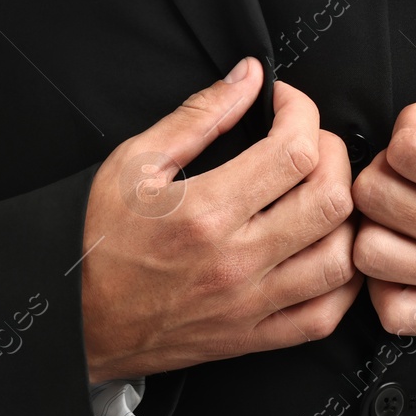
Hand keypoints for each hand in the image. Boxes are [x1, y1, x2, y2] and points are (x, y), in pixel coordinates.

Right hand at [81, 58, 360, 382]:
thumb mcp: (134, 162)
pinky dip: (342, 282)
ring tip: (322, 194)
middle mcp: (236, 261)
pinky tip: (327, 251)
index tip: (284, 103)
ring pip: (340, 259)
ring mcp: (249, 305)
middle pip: (332, 200)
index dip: (302, 112)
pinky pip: (324, 316)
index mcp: (206, 211)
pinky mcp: (252, 338)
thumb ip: (199, 116)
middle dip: (334, 155)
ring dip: (346, 218)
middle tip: (308, 142)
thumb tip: (248, 76)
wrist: (70, 320)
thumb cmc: (95, 241)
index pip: (295, 152)